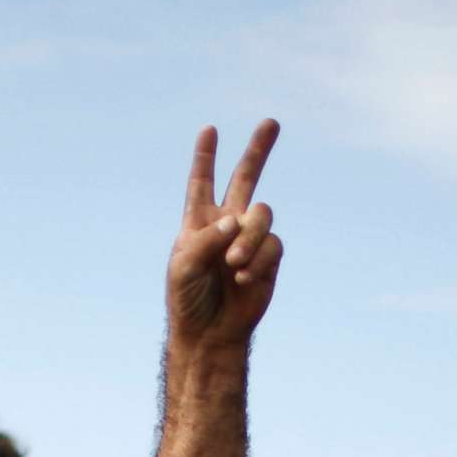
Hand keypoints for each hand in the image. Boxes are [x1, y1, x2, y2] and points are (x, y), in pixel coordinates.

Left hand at [167, 121, 281, 345]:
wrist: (210, 333)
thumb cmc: (188, 299)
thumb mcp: (184, 266)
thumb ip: (206, 238)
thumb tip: (236, 219)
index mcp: (199, 220)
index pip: (202, 182)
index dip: (205, 157)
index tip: (209, 130)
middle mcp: (227, 223)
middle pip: (246, 177)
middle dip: (258, 150)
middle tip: (271, 122)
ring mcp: (250, 239)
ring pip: (262, 214)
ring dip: (249, 238)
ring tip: (234, 265)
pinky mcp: (269, 260)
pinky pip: (272, 246)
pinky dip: (258, 260)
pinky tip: (243, 279)